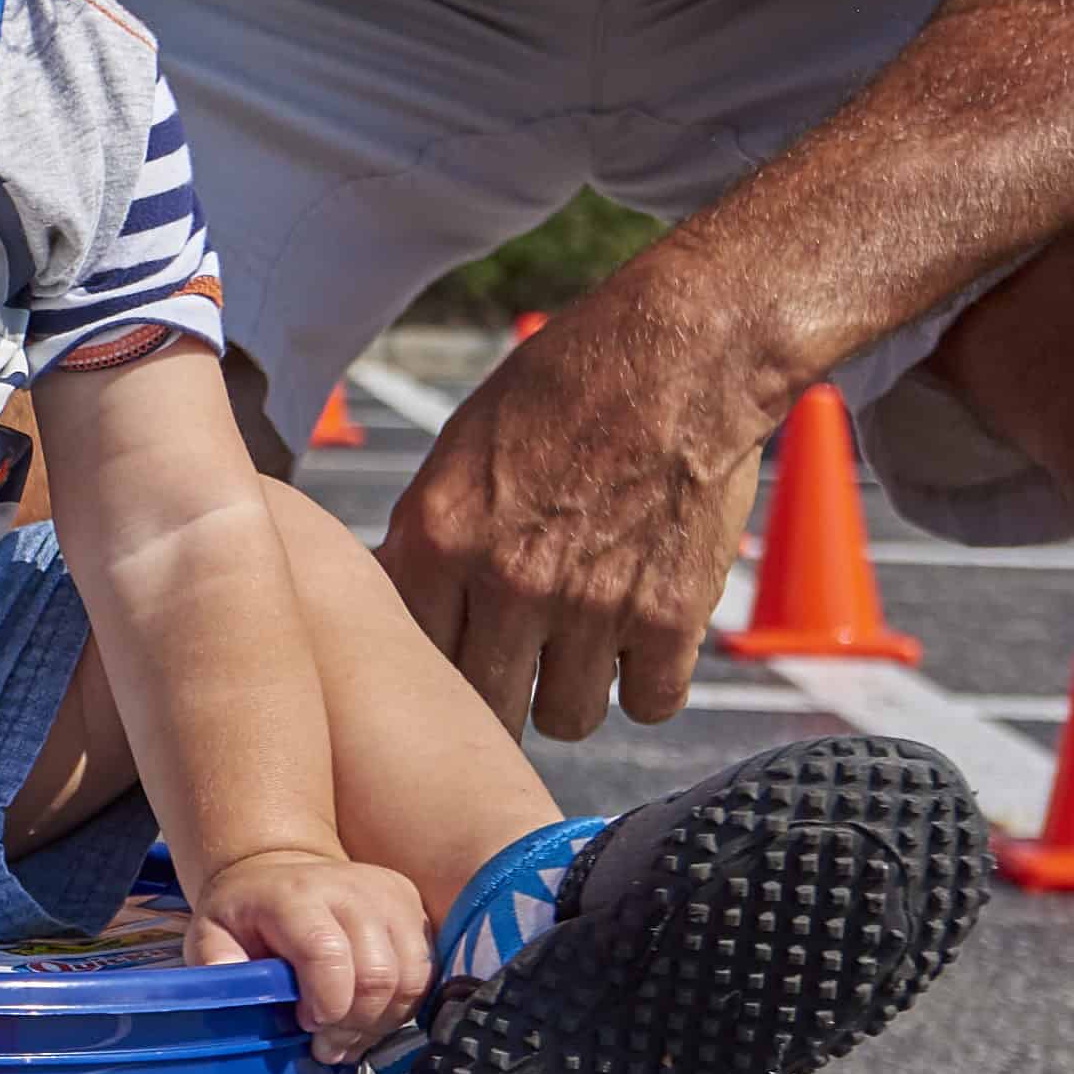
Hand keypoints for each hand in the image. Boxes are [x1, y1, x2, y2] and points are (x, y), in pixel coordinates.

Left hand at [187, 849, 436, 1061]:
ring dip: (381, 1022)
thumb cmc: (247, 910)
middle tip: (328, 1045)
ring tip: (348, 1037)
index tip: (307, 1025)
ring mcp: (390, 898)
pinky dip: (402, 1006)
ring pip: (410, 979)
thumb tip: (230, 990)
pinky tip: (371, 1017)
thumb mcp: (212, 931)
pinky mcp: (414, 909)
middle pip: (377, 975)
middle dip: (354, 1024)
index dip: (325, 1004)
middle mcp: (352, 891)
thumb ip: (217, 961)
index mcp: (296, 895)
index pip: (328, 955)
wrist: (282, 869)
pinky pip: (426, 973)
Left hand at [378, 268, 787, 736]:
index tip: (454, 661)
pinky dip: (650, 684)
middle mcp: (505, 581)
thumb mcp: (458, 453)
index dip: (433, 667)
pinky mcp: (669, 618)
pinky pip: (650, 704)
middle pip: (484, 706)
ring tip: (584, 649)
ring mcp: (589, 606)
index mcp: (436, 537)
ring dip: (575, 692)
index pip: (407, 658)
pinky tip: (644, 646)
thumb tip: (393, 617)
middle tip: (521, 668)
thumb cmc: (563, 391)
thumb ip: (426, 541)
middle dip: (503, 693)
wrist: (680, 355)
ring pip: (566, 718)